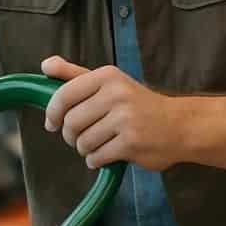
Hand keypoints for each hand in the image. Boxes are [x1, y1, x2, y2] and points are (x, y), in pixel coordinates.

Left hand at [41, 56, 184, 170]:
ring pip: (82, 143)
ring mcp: (125, 119)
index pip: (64, 95)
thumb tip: (45, 65)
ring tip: (100, 144)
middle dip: (71, 136)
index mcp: (107, 76)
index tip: (53, 123)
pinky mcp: (131, 143)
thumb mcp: (109, 82)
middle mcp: (116, 94)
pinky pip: (96, 157)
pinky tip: (109, 154)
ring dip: (85, 150)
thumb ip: (75, 74)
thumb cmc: (139, 104)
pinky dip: (97, 160)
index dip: (52, 113)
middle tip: (81, 137)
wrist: (179, 125)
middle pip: (71, 123)